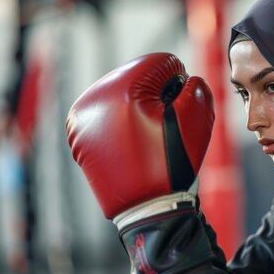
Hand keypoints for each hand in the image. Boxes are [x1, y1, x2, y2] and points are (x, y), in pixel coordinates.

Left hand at [66, 53, 215, 273]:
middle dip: (157, 93)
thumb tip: (185, 78)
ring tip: (149, 135)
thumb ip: (196, 87)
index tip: (181, 105)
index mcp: (121, 89)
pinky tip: (133, 140)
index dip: (179, 81)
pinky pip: (106, 113)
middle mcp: (93, 98)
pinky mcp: (78, 134)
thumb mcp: (196, 122)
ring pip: (121, 93)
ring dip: (139, 105)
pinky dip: (122, 120)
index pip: (160, 63)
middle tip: (165, 124)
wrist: (146, 210)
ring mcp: (81, 118)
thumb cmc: (172, 166)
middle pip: (137, 76)